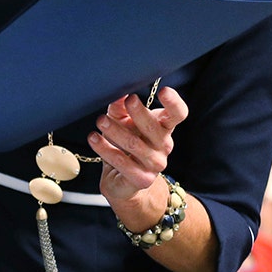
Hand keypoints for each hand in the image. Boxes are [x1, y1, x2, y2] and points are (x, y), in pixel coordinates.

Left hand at [88, 86, 188, 227]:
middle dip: (139, 113)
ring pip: (134, 145)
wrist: (122, 180)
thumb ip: (119, 107)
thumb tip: (118, 94)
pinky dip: (105, 149)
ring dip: (115, 130)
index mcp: (163, 127)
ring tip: (100, 121)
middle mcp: (164, 145)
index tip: (164, 90)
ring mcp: (155, 164)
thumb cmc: (123, 143)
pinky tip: (94, 139)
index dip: (174, 103)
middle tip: (126, 101)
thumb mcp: (121, 121)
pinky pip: (122, 162)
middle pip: (154, 127)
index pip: (177, 114)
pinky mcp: (142, 179)